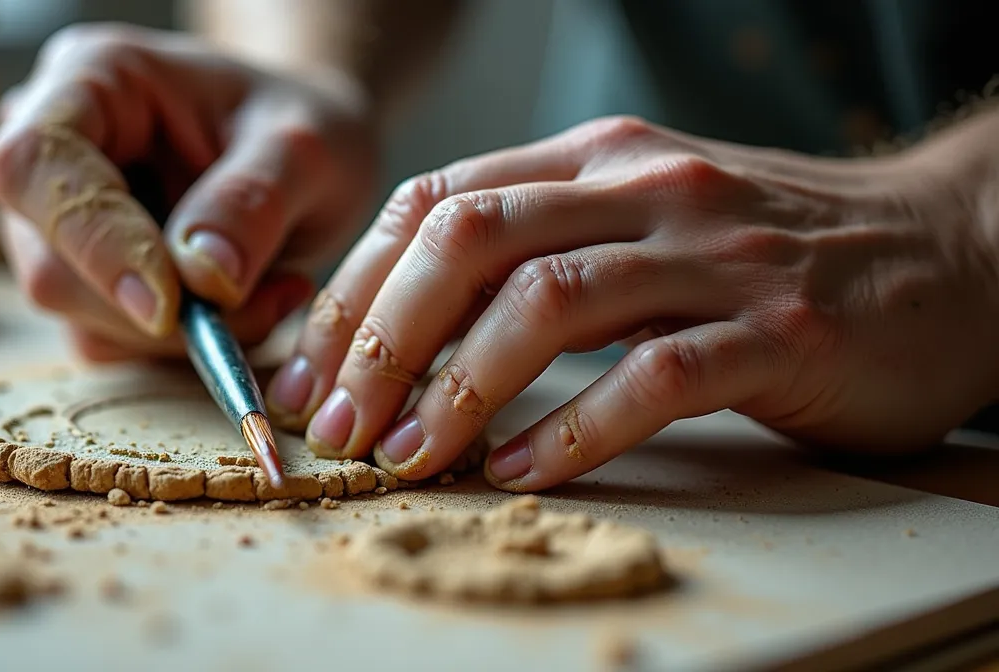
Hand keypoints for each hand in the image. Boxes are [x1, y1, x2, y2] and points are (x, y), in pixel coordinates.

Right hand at [0, 24, 377, 359]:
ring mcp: (59, 228)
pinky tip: (252, 306)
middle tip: (271, 297)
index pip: (34, 164)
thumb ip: (252, 200)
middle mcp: (52, 154)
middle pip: (51, 265)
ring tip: (277, 291)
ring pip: (84, 320)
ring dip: (187, 335)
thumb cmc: (301, 131)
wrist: (315, 159)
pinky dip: (187, 348)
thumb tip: (201, 276)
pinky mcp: (85, 286)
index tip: (170, 302)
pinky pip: (115, 345)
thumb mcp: (306, 149)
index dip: (92, 239)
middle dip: (162, 309)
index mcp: (90, 79)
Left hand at [267, 115, 998, 491]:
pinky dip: (573, 426)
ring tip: (412, 454)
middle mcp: (644, 189)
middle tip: (340, 423)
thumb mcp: (641, 221)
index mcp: (595, 161)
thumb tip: (403, 325)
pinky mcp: (780, 329)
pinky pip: (654, 376)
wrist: (949, 251)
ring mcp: (714, 254)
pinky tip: (523, 469)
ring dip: (459, 386)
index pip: (436, 203)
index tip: (306, 369)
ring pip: (548, 303)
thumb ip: (540, 249)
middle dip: (381, 336)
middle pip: (469, 241)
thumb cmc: (770, 252)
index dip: (354, 287)